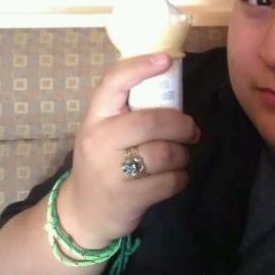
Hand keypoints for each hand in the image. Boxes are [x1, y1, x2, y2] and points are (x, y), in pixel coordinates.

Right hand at [57, 53, 199, 247]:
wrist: (83, 214)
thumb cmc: (103, 163)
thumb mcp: (104, 132)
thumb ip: (129, 112)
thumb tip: (170, 83)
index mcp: (95, 118)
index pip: (115, 82)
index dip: (141, 67)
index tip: (166, 60)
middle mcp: (100, 141)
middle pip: (152, 121)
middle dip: (182, 125)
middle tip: (191, 131)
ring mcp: (113, 171)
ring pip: (166, 152)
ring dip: (182, 155)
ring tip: (178, 157)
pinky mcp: (129, 197)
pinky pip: (171, 181)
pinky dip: (180, 178)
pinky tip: (173, 178)